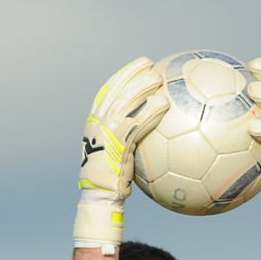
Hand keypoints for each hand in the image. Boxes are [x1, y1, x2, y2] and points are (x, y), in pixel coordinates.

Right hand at [73, 57, 168, 251]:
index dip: (122, 77)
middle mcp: (97, 123)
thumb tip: (152, 136)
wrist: (100, 196)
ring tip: (158, 76)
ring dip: (141, 87)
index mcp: (95, 123)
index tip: (136, 66)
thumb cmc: (113, 182)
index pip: (107, 93)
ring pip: (124, 103)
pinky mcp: (115, 145)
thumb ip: (130, 141)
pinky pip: (136, 123)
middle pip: (115, 91)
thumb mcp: (120, 157)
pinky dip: (150, 112)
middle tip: (149, 63)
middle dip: (131, 74)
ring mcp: (105, 133)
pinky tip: (164, 104)